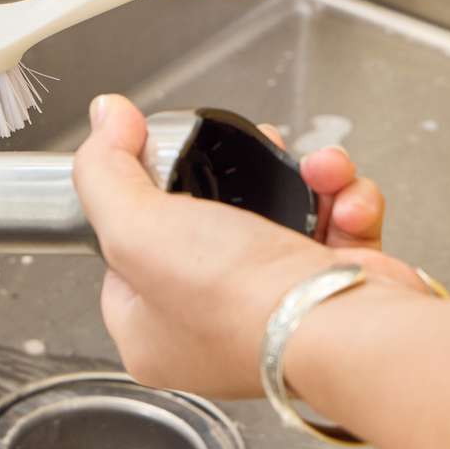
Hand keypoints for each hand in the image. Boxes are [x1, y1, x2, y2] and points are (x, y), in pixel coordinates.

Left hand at [72, 94, 423, 396]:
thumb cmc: (238, 301)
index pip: (126, 252)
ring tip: (313, 171)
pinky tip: (343, 201)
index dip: (143, 201)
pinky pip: (335, 227)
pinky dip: (345, 203)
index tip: (161, 163)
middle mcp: (211, 328)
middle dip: (237, 177)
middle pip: (208, 223)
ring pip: (280, 216)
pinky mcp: (331, 293)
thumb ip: (104, 170)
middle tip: (250, 156)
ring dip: (302, 178)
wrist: (342, 329)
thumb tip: (104, 117)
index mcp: (149, 331)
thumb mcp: (134, 227)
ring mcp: (276, 311)